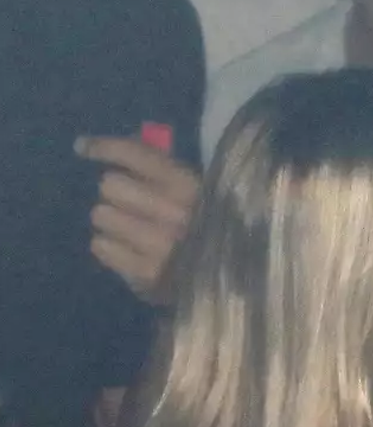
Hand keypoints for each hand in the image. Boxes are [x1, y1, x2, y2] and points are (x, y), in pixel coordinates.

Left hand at [76, 136, 201, 304]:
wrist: (236, 280)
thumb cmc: (211, 228)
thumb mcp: (198, 191)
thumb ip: (164, 172)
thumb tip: (116, 152)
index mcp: (190, 186)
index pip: (137, 155)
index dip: (104, 147)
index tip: (82, 148)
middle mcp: (174, 212)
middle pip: (110, 185)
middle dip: (115, 193)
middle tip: (127, 205)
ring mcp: (160, 244)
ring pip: (101, 215)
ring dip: (110, 221)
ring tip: (127, 230)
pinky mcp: (147, 273)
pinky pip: (101, 247)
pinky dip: (107, 246)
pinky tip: (123, 249)